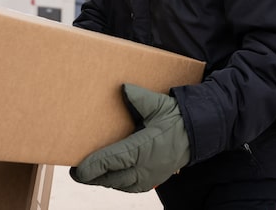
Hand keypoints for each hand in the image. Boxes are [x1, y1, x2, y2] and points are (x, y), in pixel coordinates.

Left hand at [70, 84, 189, 192]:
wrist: (197, 134)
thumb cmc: (177, 118)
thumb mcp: (159, 104)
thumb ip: (140, 97)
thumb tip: (124, 88)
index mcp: (144, 147)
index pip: (112, 161)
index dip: (92, 167)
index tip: (78, 169)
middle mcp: (146, 167)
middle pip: (111, 178)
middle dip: (92, 177)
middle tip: (77, 172)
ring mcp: (151, 176)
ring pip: (120, 184)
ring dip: (104, 180)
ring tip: (89, 174)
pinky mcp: (154, 180)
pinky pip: (130, 187)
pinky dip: (117, 183)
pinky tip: (110, 176)